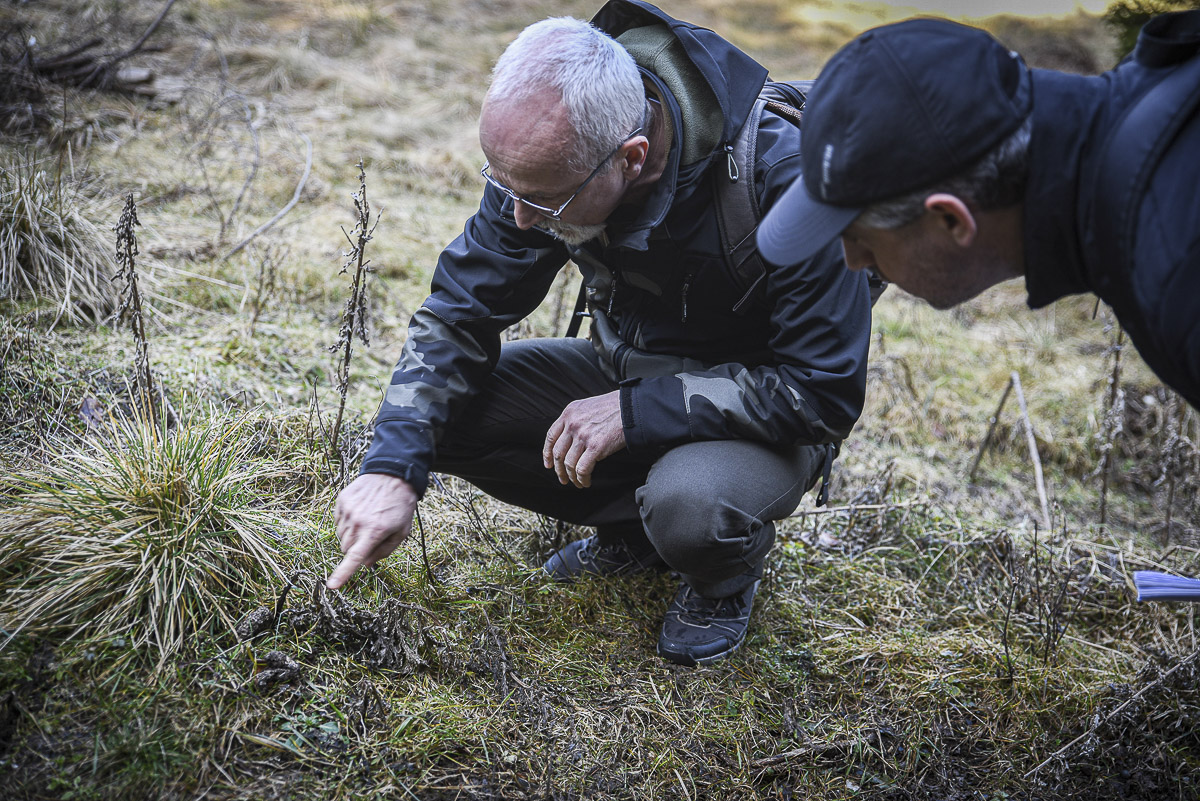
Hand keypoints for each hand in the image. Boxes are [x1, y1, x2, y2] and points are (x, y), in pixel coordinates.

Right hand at [327, 473, 418, 589]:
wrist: (393, 475)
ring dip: (352, 535)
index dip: (342, 573)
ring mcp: (348, 510)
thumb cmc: (400, 506)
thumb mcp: (401, 531)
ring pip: (341, 536)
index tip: (331, 586)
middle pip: (346, 549)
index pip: (355, 557)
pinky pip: (338, 521)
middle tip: (371, 536)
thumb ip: (384, 551)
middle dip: (356, 548)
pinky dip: (347, 521)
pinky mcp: (341, 501)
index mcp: (375, 531)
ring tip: (368, 520)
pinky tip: (361, 511)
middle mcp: (358, 522)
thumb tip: (366, 565)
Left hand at [543, 390, 625, 487]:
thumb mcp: (588, 406)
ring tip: (577, 482)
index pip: (551, 436)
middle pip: (558, 453)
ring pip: (569, 464)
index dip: (547, 453)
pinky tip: (586, 482)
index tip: (549, 464)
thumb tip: (570, 439)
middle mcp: (573, 424)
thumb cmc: (614, 408)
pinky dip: (582, 479)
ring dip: (571, 477)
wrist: (632, 409)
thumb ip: (577, 419)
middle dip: (559, 470)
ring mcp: (583, 435)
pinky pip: (582, 469)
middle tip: (562, 478)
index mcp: (569, 413)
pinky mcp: (595, 447)